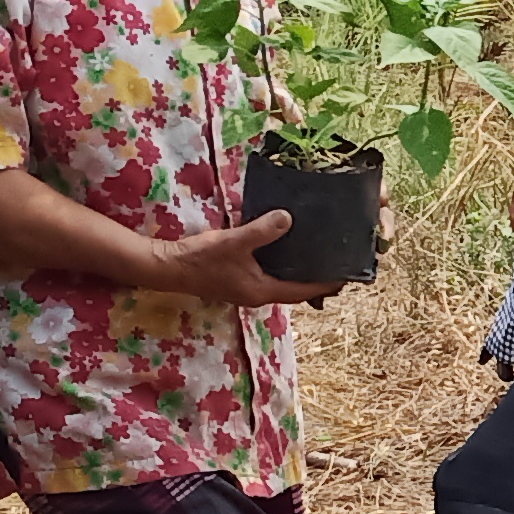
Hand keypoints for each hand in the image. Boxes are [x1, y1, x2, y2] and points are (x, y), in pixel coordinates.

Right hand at [157, 212, 342, 307]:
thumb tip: (288, 218)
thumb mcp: (234, 242)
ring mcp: (248, 289)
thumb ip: (262, 231)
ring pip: (283, 282)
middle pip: (296, 289)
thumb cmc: (200, 259)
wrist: (167, 267)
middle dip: (316, 279)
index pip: (303, 291)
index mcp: (262, 291)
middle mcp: (258, 294)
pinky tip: (286, 249)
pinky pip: (269, 275)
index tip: (346, 274)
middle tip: (337, 262)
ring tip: (318, 255)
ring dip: (299, 272)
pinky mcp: (239, 280)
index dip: (325, 284)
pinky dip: (282, 265)